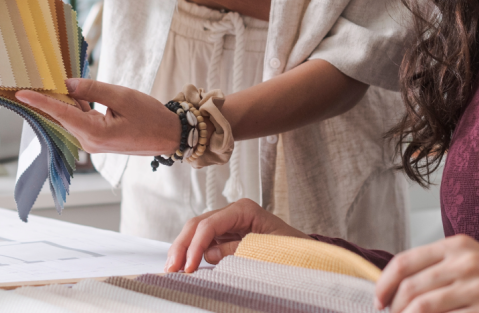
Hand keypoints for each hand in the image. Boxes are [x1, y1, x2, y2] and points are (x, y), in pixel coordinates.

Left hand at [15, 78, 178, 155]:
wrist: (169, 136)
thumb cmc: (151, 117)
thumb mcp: (122, 97)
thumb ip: (93, 89)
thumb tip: (68, 84)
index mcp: (95, 133)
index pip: (61, 113)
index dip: (40, 101)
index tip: (21, 94)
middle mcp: (89, 141)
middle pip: (61, 116)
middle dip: (46, 99)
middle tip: (31, 80)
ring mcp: (93, 142)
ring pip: (69, 118)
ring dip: (60, 102)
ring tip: (46, 82)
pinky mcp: (98, 138)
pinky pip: (79, 120)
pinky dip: (73, 106)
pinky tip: (67, 92)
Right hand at [166, 199, 307, 272]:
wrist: (307, 255)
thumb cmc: (294, 250)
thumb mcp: (268, 250)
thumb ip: (238, 250)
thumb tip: (210, 254)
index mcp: (244, 209)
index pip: (210, 223)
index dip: (196, 245)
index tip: (189, 266)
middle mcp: (232, 213)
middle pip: (197, 224)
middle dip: (182, 245)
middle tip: (171, 268)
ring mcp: (228, 223)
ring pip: (196, 232)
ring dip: (183, 249)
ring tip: (172, 268)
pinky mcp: (227, 236)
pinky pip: (204, 242)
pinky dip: (192, 253)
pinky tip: (184, 265)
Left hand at [376, 235, 478, 312]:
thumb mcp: (465, 257)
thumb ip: (432, 265)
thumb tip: (390, 286)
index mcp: (456, 245)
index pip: (404, 262)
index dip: (384, 284)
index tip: (378, 300)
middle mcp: (467, 264)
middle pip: (412, 290)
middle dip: (395, 309)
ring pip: (425, 309)